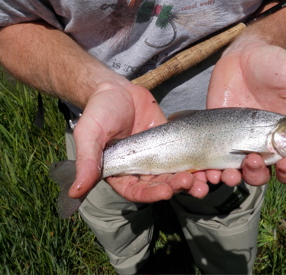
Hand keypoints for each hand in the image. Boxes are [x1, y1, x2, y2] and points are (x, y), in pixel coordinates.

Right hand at [68, 81, 208, 200]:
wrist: (117, 90)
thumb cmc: (99, 112)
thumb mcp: (89, 134)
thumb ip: (86, 161)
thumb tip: (75, 191)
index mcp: (121, 173)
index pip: (137, 191)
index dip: (152, 194)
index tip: (166, 191)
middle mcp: (141, 170)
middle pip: (162, 185)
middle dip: (178, 187)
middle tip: (193, 184)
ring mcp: (158, 158)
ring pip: (177, 174)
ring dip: (192, 180)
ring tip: (207, 181)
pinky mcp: (172, 145)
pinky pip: (186, 156)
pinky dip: (198, 163)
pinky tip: (210, 165)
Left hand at [206, 38, 285, 184]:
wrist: (243, 53)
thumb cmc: (276, 64)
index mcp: (284, 136)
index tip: (285, 165)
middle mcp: (261, 143)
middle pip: (262, 174)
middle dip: (257, 175)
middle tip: (253, 162)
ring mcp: (236, 140)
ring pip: (236, 171)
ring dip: (232, 178)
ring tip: (226, 174)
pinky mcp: (215, 135)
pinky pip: (212, 158)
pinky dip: (209, 170)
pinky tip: (205, 172)